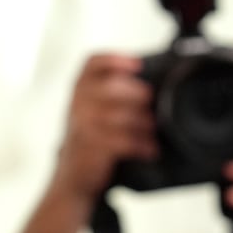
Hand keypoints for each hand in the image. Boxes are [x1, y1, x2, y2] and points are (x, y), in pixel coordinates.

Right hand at [50, 54, 156, 207]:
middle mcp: (78, 103)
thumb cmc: (94, 136)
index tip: (138, 64)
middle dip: (138, 94)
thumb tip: (157, 86)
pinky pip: (121, 141)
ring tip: (154, 129)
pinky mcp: (90, 146)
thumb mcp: (98, 109)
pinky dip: (141, 144)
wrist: (75, 173)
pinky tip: (150, 149)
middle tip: (152, 103)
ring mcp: (82, 125)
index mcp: (81, 88)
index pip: (93, 63)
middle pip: (111, 87)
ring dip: (144, 122)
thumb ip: (118, 93)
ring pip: (119, 115)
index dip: (115, 59)